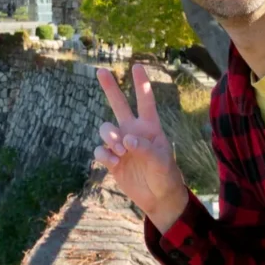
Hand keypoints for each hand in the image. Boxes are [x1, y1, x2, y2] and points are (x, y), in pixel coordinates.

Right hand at [94, 64, 189, 232]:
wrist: (158, 198)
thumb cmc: (165, 176)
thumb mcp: (162, 161)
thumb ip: (145, 148)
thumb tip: (125, 140)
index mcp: (150, 127)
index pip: (145, 101)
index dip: (141, 84)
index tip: (137, 66)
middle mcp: (132, 131)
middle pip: (118, 104)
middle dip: (109, 87)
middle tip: (100, 70)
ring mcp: (120, 145)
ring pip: (105, 128)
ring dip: (109, 137)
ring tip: (120, 151)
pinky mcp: (111, 160)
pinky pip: (99, 150)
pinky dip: (104, 155)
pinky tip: (116, 163)